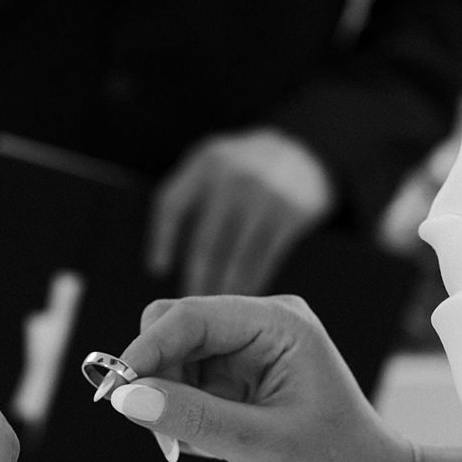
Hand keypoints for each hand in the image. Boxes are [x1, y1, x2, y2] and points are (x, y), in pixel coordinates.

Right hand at [100, 295, 412, 461]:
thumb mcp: (265, 446)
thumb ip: (194, 418)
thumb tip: (125, 398)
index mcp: (279, 324)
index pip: (190, 317)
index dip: (146, 349)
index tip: (112, 392)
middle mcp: (259, 329)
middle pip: (172, 327)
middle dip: (151, 372)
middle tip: (150, 425)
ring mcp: (245, 356)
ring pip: (169, 359)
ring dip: (161, 400)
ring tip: (186, 446)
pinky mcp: (233, 385)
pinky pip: (178, 387)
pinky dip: (173, 416)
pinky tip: (200, 446)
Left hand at [147, 130, 334, 296]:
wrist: (304, 151)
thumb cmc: (244, 168)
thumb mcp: (214, 163)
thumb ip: (189, 193)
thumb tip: (160, 257)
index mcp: (206, 163)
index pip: (171, 205)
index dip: (161, 240)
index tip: (158, 270)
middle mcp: (233, 178)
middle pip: (204, 241)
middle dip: (196, 277)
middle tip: (191, 301)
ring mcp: (264, 196)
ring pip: (235, 257)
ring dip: (224, 288)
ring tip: (217, 310)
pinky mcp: (291, 214)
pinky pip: (264, 258)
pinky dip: (253, 281)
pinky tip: (246, 296)